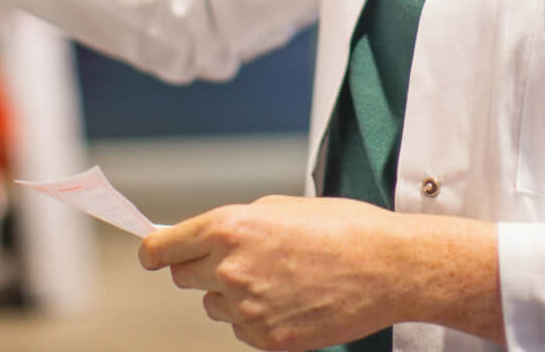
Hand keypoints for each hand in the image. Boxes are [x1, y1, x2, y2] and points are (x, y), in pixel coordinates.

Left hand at [139, 195, 415, 351]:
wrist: (389, 268)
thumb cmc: (344, 229)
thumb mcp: (283, 206)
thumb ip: (236, 222)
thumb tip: (205, 236)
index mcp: (230, 228)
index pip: (160, 250)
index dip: (155, 253)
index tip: (155, 255)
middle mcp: (230, 269)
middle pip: (183, 279)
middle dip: (203, 269)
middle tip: (241, 261)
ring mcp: (247, 308)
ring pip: (215, 306)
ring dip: (234, 295)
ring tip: (280, 279)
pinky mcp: (267, 339)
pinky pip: (243, 330)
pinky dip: (259, 318)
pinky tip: (292, 300)